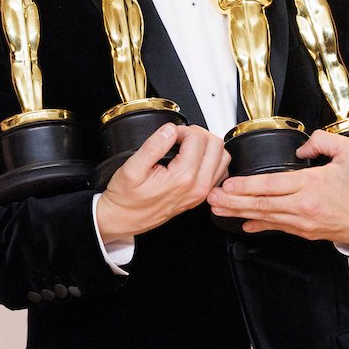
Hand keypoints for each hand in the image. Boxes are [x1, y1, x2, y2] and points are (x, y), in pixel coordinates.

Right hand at [96, 124, 229, 240]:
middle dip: (197, 134)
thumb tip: (170, 129)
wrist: (125, 219)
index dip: (182, 129)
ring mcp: (202, 192)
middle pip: (216, 145)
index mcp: (182, 178)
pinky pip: (220, 171)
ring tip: (187, 145)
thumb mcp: (132, 168)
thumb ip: (153, 146)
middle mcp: (197, 186)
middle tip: (179, 137)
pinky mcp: (201, 195)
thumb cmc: (127, 197)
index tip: (169, 134)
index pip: (197, 139)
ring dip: (207, 145)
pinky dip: (212, 159)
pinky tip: (195, 158)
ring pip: (223, 157)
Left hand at [207, 129, 348, 243]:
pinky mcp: (306, 232)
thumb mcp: (348, 152)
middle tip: (211, 198)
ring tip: (219, 209)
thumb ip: (322, 141)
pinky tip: (244, 224)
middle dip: (233, 201)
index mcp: (312, 185)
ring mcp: (304, 222)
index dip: (247, 186)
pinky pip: (278, 227)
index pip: (271, 185)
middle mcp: (304, 207)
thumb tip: (301, 148)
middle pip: (262, 204)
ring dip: (240, 213)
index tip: (228, 185)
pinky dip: (259, 225)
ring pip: (266, 217)